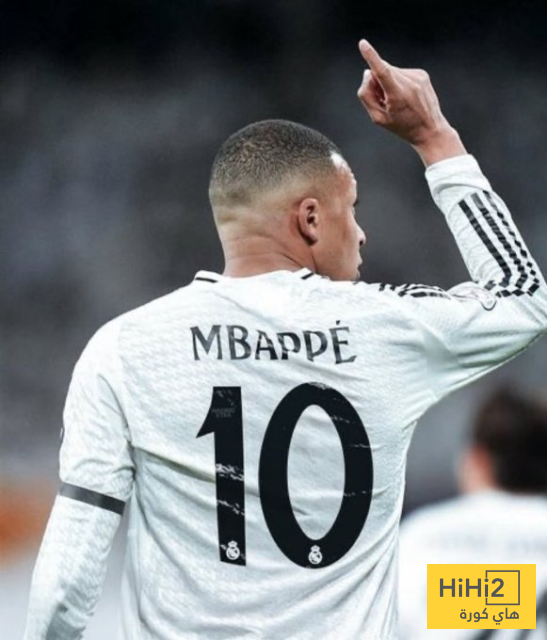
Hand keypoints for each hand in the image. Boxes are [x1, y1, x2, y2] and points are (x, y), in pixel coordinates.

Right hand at [357, 40, 465, 164]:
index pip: (382, 72)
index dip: (371, 57)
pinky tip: (405, 95)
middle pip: (382, 70)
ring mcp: (418, 77)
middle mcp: (409, 83)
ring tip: (397, 100)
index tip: (363, 44)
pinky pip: (401, 72)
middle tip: (383, 99)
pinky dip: (398, 81)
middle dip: (377, 81)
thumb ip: (367, 96)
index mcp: (397, 96)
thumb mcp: (378, 118)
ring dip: (388, 82)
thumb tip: (368, 73)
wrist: (430, 129)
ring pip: (392, 70)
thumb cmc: (402, 126)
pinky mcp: (422, 74)